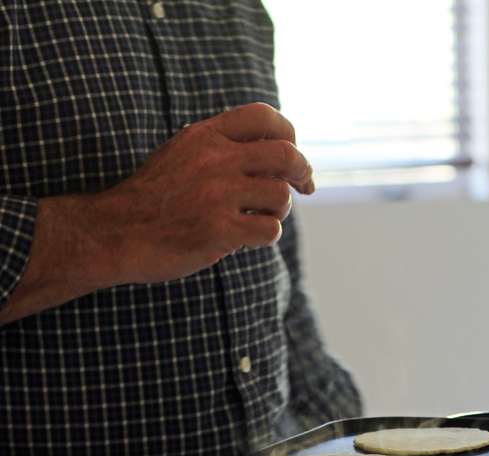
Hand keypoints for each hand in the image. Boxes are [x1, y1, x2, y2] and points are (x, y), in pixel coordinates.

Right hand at [86, 102, 313, 284]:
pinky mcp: (220, 230)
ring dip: (278, 210)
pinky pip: (269, 230)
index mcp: (204, 135)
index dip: (289, 135)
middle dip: (302, 172)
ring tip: (259, 217)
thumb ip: (216, 149)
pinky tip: (245, 236)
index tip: (292, 156)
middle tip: (304, 186)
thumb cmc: (151, 200)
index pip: (263, 117)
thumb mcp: (179, 155)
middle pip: (285, 155)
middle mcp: (214, 159)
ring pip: (281, 196)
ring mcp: (218, 195)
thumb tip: (266, 153)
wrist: (115, 232)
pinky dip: (265, 235)